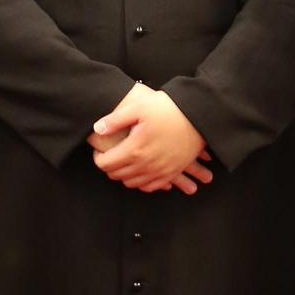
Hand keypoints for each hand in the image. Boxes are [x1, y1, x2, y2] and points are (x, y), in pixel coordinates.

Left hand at [90, 83, 213, 194]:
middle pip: (117, 175)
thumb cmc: (167, 109)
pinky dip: (141, 182)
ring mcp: (160, 171)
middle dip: (109, 166)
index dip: (98, 158)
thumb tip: (97, 128)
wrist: (198, 115)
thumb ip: (115, 120)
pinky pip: (151, 187)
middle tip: (110, 154)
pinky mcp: (172, 173)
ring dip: (124, 175)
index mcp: (134, 149)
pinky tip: (140, 171)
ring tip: (124, 161)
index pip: (106, 164)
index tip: (98, 149)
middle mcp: (146, 165)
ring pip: (132, 183)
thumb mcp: (138, 107)